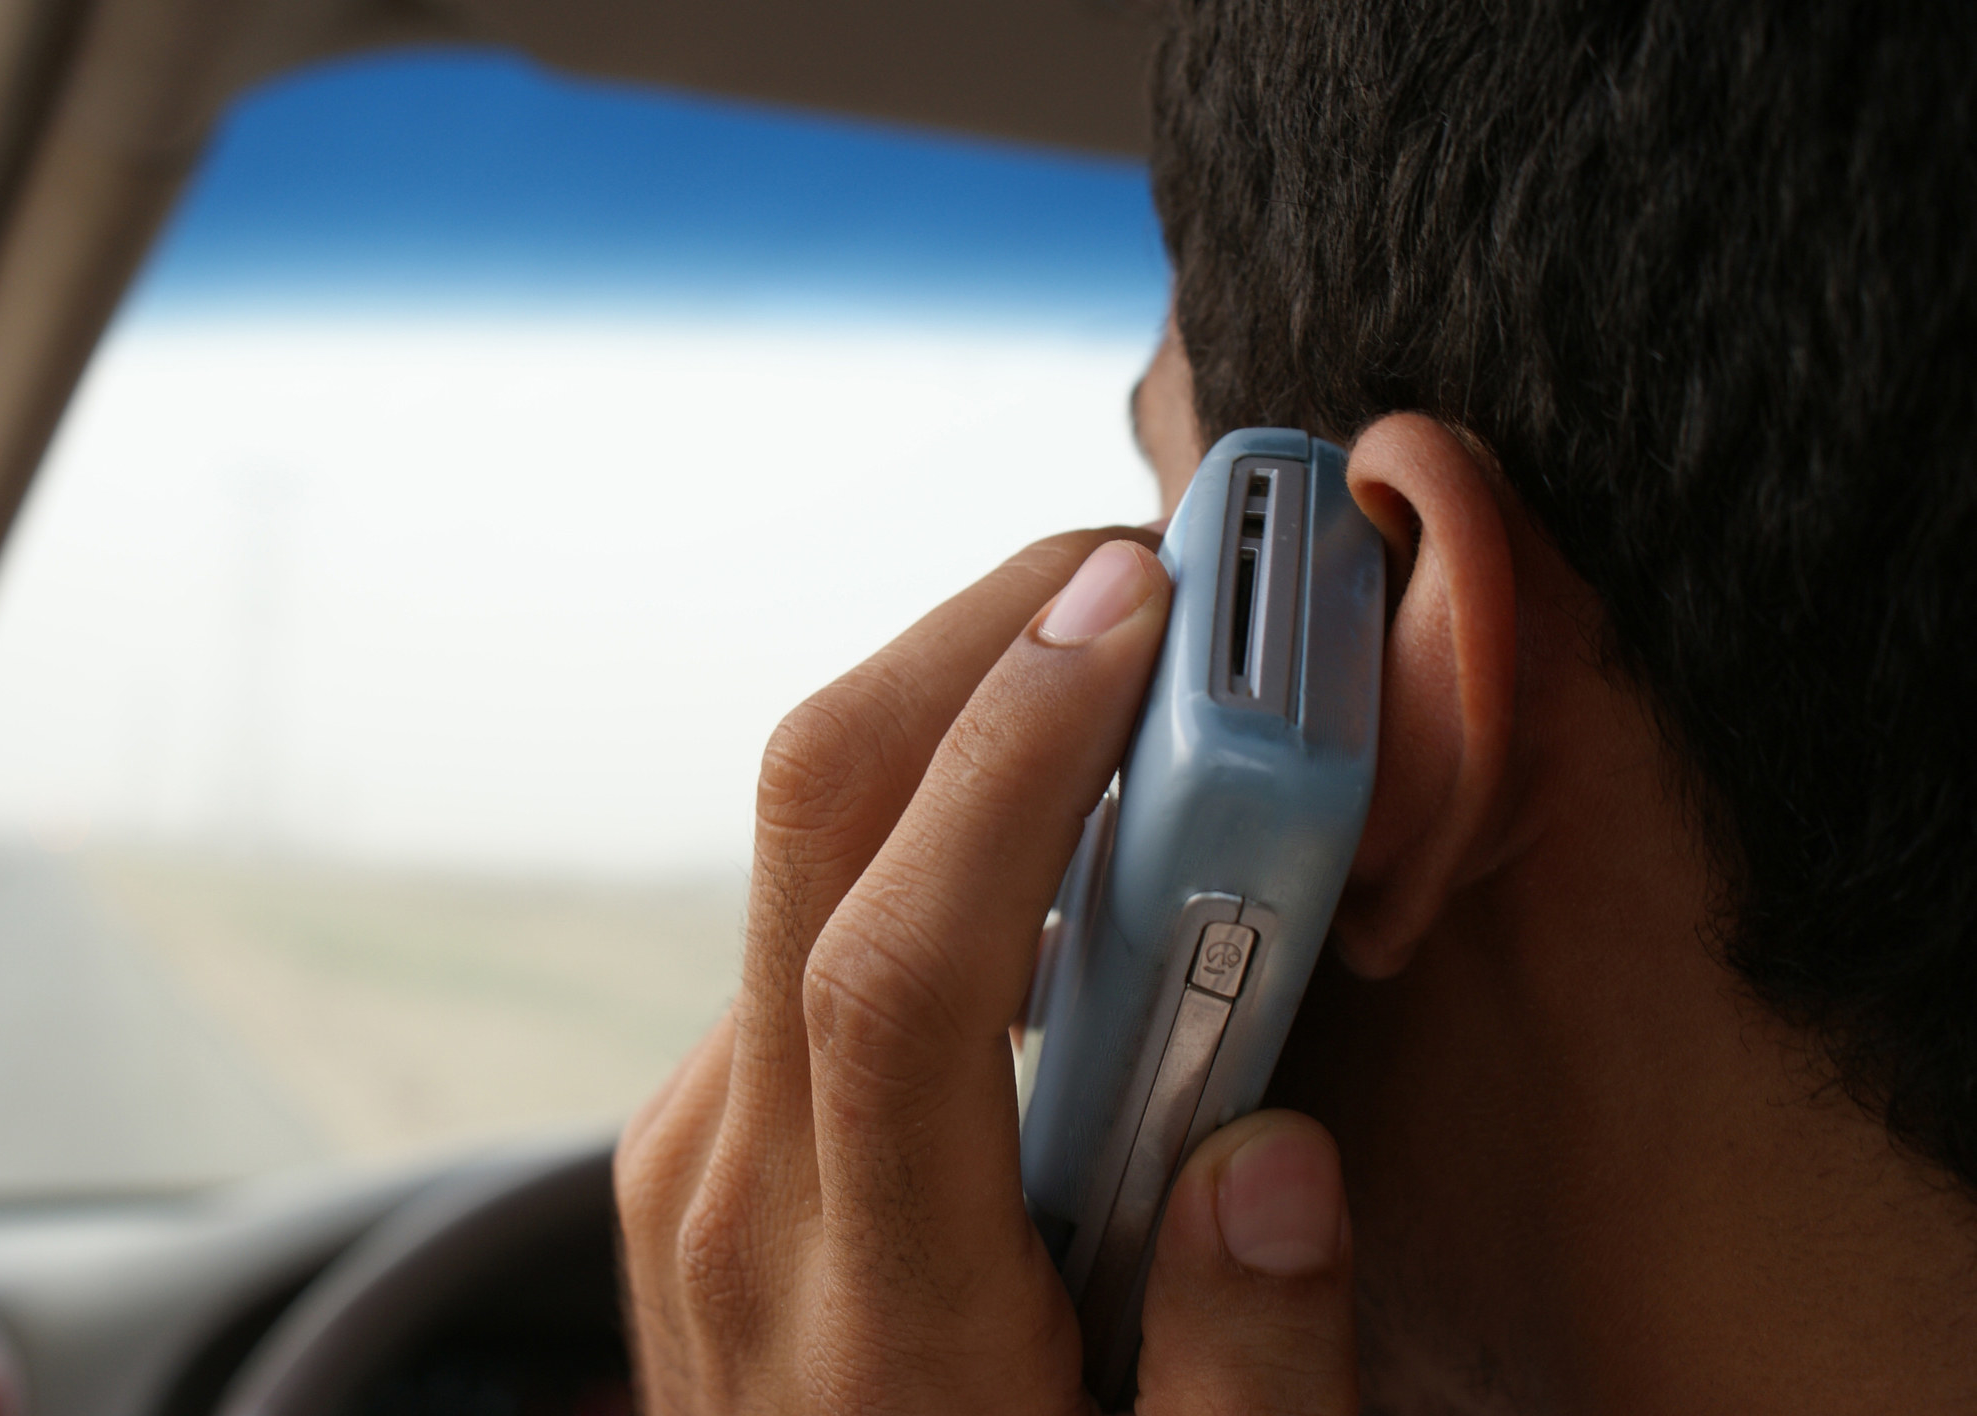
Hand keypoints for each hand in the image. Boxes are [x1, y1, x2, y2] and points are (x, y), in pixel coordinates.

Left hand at [615, 531, 1359, 1414]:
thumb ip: (1240, 1378)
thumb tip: (1277, 1159)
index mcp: (873, 1313)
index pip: (900, 969)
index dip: (1011, 763)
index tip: (1136, 614)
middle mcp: (743, 1196)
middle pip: (812, 831)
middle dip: (972, 649)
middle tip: (1146, 572)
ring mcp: (701, 1154)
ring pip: (800, 850)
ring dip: (954, 716)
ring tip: (1127, 675)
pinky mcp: (708, 1136)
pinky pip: (805, 920)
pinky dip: (925, 822)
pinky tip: (1049, 834)